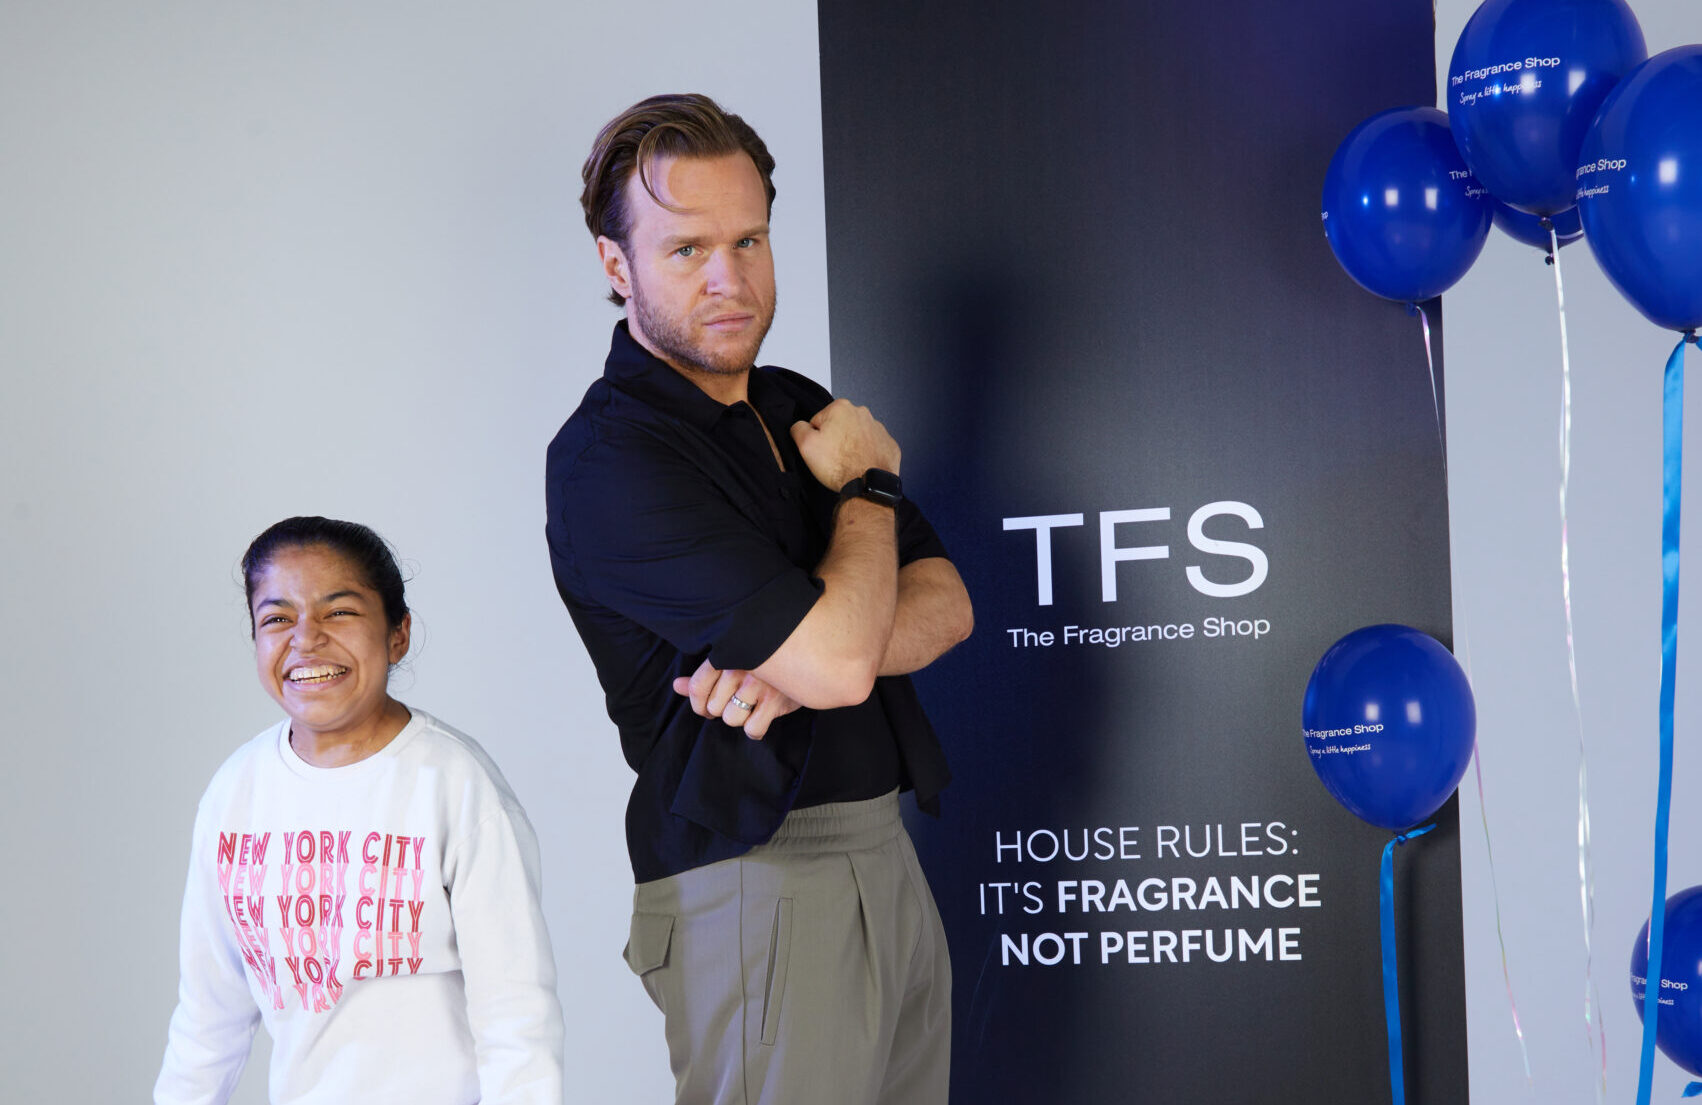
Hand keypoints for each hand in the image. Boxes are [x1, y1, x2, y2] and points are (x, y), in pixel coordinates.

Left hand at [672, 658, 800, 739]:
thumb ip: (704, 676)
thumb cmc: (767, 660)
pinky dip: (756, 729)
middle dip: (723, 709)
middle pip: (713, 707)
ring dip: (740, 718)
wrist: (811, 655)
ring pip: (731, 719)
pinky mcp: (776, 700)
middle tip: (738, 701)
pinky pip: (752, 729)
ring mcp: (758, 684)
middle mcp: (740, 666)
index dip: (698, 704)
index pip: (698, 686)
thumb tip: (677, 687)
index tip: (706, 708)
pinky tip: (762, 717)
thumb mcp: (735, 661)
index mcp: (728, 653)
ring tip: (752, 706)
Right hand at [790, 398, 900, 491]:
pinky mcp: (888, 444)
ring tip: (847, 464)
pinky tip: (861, 465)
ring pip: (856, 436)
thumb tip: (801, 426)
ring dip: (851, 447)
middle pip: (839, 426)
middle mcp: (862, 413)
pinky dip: (866, 455)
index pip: (819, 421)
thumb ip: (798, 428)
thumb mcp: (806, 444)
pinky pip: (872, 447)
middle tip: (833, 458)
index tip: (821, 449)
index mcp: (841, 407)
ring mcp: (878, 429)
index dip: (816, 437)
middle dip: (835, 440)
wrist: (868, 485)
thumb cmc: (839, 464)